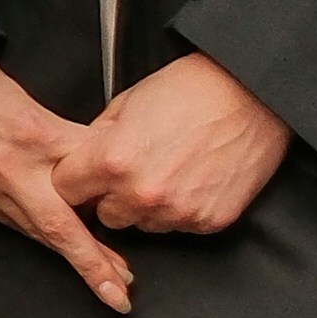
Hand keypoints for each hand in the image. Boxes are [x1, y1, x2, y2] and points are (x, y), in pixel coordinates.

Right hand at [0, 46, 133, 307]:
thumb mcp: (23, 95)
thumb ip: (59, 132)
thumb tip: (95, 155)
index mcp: (31, 136)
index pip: (86, 182)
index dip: (113, 206)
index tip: (135, 224)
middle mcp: (7, 170)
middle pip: (60, 228)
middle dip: (93, 262)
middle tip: (122, 287)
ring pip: (32, 230)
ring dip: (68, 253)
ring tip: (102, 273)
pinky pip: (3, 220)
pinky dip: (31, 232)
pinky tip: (48, 239)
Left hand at [75, 48, 289, 237]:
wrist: (251, 97)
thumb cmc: (190, 91)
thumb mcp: (126, 103)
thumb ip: (96, 139)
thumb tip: (80, 159)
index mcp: (112, 160)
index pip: (65, 190)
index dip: (73, 180)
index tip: (82, 176)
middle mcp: (141, 193)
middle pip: (104, 216)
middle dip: (110, 197)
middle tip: (131, 171)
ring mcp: (176, 211)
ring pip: (142, 224)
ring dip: (146, 206)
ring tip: (167, 170)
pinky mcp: (207, 221)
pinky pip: (178, 226)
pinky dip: (180, 209)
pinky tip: (191, 179)